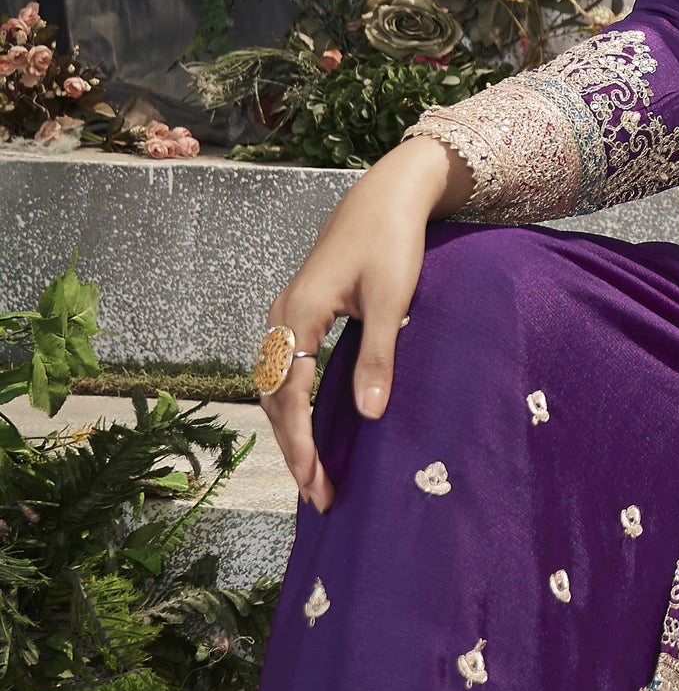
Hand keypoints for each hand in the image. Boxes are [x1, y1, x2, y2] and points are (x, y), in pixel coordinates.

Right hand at [260, 138, 466, 511]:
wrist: (387, 194)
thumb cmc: (392, 241)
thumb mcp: (392, 301)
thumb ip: (378, 357)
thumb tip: (368, 414)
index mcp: (300, 313)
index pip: (290, 396)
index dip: (301, 445)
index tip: (317, 483)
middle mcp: (282, 314)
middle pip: (273, 398)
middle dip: (294, 449)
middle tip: (319, 495)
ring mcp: (287, 312)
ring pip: (274, 386)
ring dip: (291, 431)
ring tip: (313, 474)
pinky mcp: (299, 312)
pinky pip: (284, 369)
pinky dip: (293, 406)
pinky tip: (310, 428)